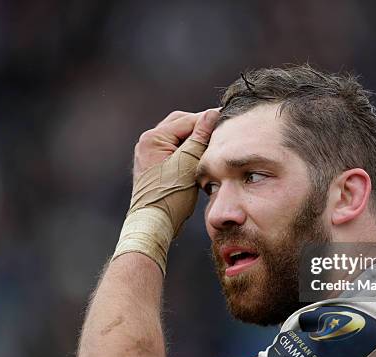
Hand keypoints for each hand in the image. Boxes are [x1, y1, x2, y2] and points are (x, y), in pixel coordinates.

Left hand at [113, 109, 219, 274]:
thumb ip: (200, 136)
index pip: (187, 121)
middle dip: (201, 126)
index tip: (228, 118)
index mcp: (153, 138)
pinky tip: (202, 156)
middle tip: (222, 128)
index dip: (209, 119)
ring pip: (178, 137)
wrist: (154, 223)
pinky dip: (188, 150)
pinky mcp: (155, 165)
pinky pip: (174, 149)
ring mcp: (150, 154)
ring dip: (195, 138)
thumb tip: (213, 113)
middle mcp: (148, 142)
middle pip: (181, 124)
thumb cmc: (170, 197)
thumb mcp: (190, 163)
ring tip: (214, 142)